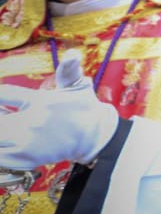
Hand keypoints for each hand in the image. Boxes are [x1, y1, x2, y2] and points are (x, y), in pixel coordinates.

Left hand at [0, 52, 120, 170]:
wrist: (97, 137)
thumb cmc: (84, 109)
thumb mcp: (78, 85)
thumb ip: (69, 69)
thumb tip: (73, 54)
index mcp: (40, 101)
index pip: (3, 94)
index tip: (2, 101)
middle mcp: (32, 122)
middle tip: (4, 112)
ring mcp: (28, 143)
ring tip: (7, 126)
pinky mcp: (27, 159)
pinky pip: (1, 157)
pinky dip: (1, 149)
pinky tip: (7, 142)